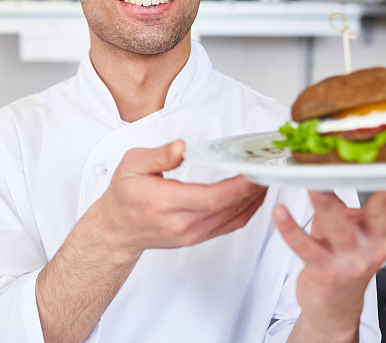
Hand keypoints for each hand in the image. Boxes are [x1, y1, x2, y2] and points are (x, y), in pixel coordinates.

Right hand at [89, 139, 267, 257]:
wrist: (118, 229)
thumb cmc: (124, 196)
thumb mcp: (131, 165)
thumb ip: (158, 155)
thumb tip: (181, 147)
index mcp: (165, 203)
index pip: (211, 198)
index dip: (238, 186)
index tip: (254, 171)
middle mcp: (182, 223)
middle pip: (229, 207)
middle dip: (253, 188)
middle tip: (268, 167)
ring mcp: (192, 234)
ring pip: (235, 218)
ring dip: (254, 198)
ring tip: (265, 176)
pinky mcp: (198, 237)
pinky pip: (231, 225)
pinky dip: (248, 209)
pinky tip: (254, 194)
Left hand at [273, 186, 385, 340]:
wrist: (334, 306)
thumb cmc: (346, 258)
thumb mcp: (365, 228)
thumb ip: (375, 201)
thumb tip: (382, 166)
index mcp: (384, 230)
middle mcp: (372, 244)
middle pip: (383, 214)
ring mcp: (349, 258)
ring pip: (339, 228)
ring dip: (326, 205)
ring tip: (314, 186)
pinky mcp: (324, 269)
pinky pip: (304, 247)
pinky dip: (290, 228)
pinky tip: (280, 212)